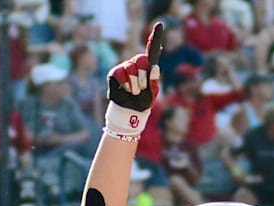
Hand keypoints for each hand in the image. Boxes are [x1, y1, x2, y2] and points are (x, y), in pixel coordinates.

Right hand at [104, 22, 162, 136]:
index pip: (152, 51)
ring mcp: (124, 67)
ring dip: (134, 84)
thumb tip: (154, 68)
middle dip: (143, 76)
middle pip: (141, 60)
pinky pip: (120, 73)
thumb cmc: (143, 102)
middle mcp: (135, 64)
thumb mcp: (152, 93)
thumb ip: (154, 81)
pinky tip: (125, 90)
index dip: (155, 38)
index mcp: (148, 68)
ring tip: (134, 91)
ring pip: (130, 69)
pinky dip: (125, 84)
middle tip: (141, 88)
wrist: (129, 111)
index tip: (159, 25)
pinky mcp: (114, 73)